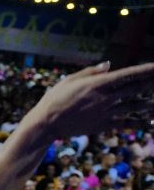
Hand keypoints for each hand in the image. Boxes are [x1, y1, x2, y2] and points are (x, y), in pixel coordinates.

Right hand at [28, 61, 153, 136]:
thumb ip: (91, 72)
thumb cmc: (54, 98)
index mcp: (97, 84)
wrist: (46, 123)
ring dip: (149, 103)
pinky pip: (125, 124)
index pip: (128, 74)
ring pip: (134, 106)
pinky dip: (139, 123)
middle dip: (152, 83)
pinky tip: (150, 124)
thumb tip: (109, 64)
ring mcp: (105, 112)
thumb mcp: (69, 80)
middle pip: (136, 89)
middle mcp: (105, 98)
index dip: (146, 70)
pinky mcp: (103, 125)